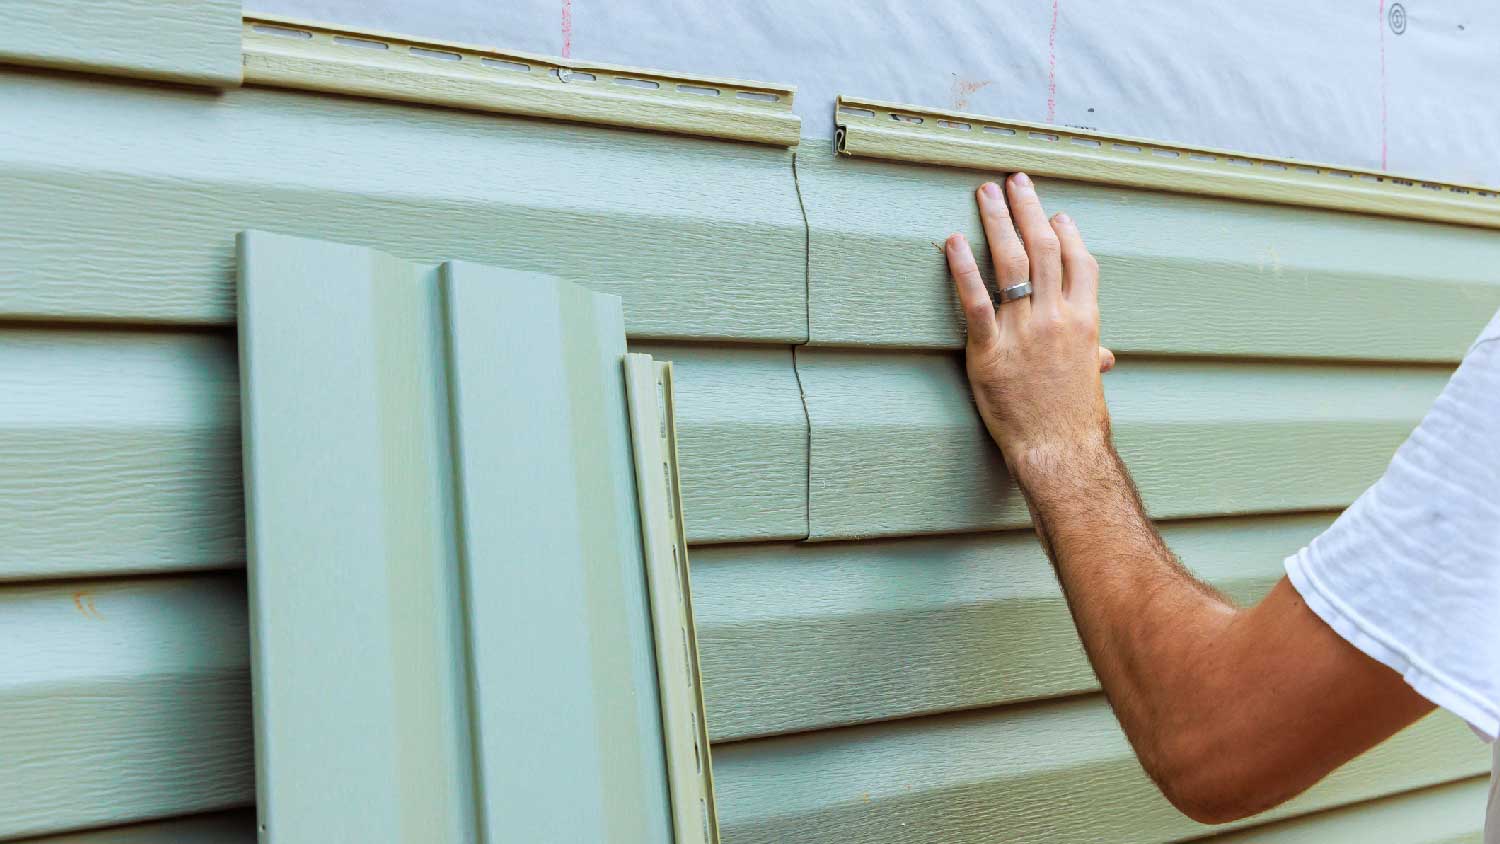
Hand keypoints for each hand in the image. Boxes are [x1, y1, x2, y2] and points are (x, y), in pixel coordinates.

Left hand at [944, 173, 1114, 475]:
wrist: (1059, 450)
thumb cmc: (1075, 420)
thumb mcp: (1090, 381)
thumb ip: (1093, 357)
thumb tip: (1105, 357)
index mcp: (1084, 320)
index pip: (1080, 262)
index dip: (1068, 233)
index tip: (1055, 213)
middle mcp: (1056, 317)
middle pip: (1045, 248)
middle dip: (1029, 209)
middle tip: (1015, 181)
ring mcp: (1023, 332)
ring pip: (1012, 262)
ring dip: (999, 221)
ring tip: (986, 193)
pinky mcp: (990, 351)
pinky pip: (975, 301)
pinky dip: (964, 268)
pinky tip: (953, 242)